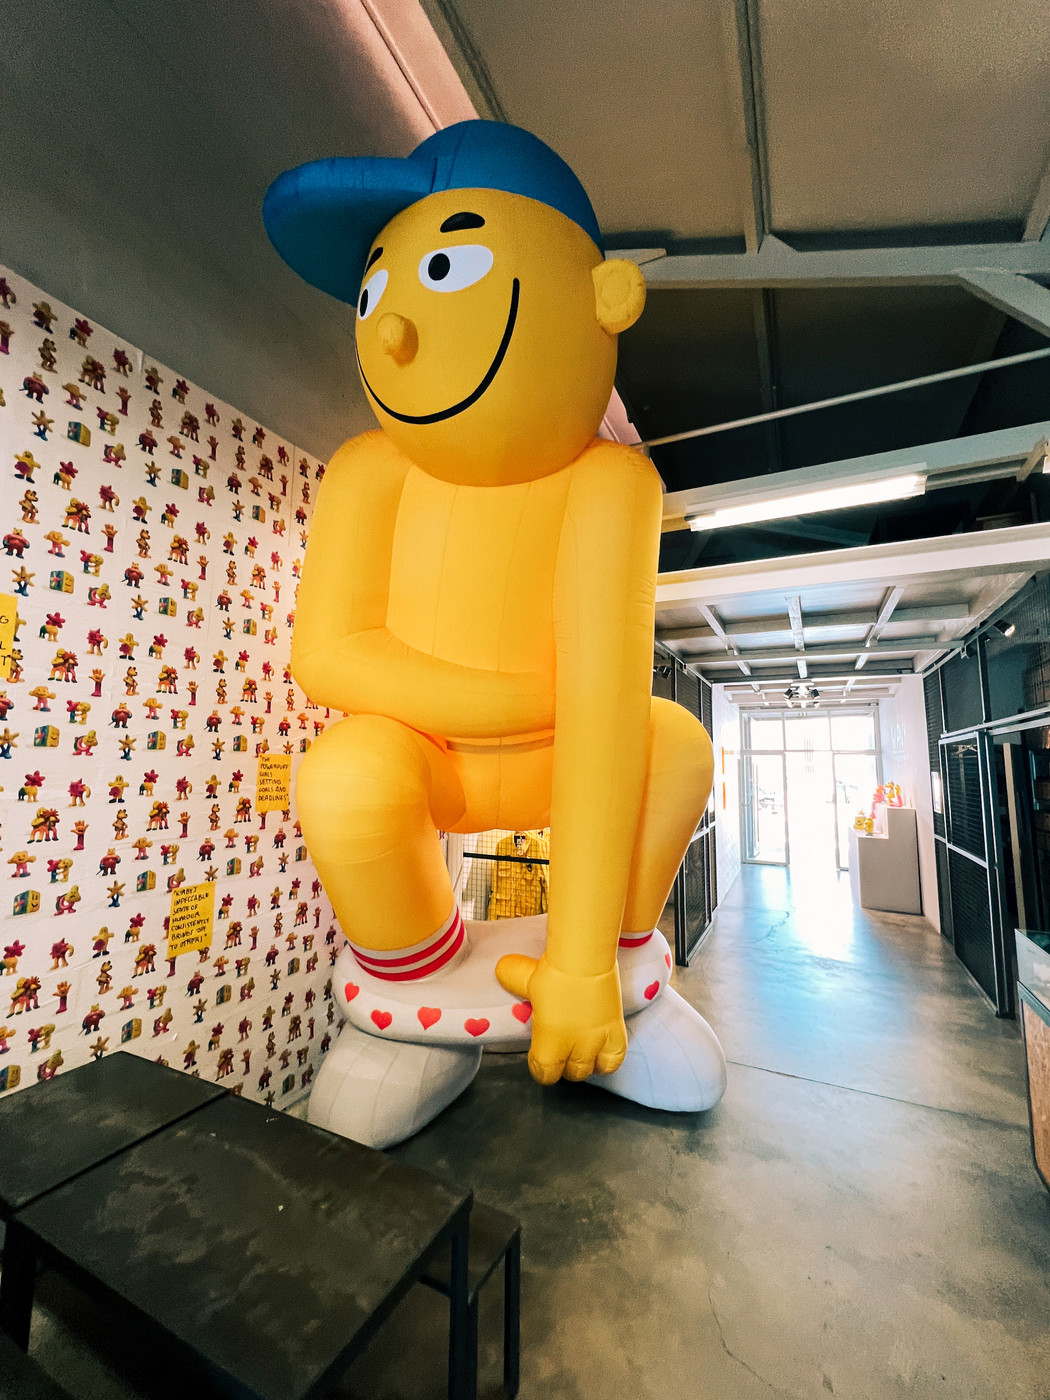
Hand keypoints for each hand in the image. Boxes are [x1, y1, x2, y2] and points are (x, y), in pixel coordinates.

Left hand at [495, 953, 626, 1084]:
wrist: (586, 962)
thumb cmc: (554, 972)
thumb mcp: (524, 978)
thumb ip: (512, 981)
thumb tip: (500, 970)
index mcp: (549, 1044)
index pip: (544, 1073)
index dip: (541, 1068)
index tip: (540, 1057)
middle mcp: (574, 1049)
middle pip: (570, 1073)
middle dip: (564, 1065)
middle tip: (561, 1050)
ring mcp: (596, 1043)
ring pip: (590, 1069)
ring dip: (585, 1064)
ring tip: (581, 1053)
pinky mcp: (616, 1033)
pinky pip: (614, 1061)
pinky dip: (607, 1061)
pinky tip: (602, 1053)